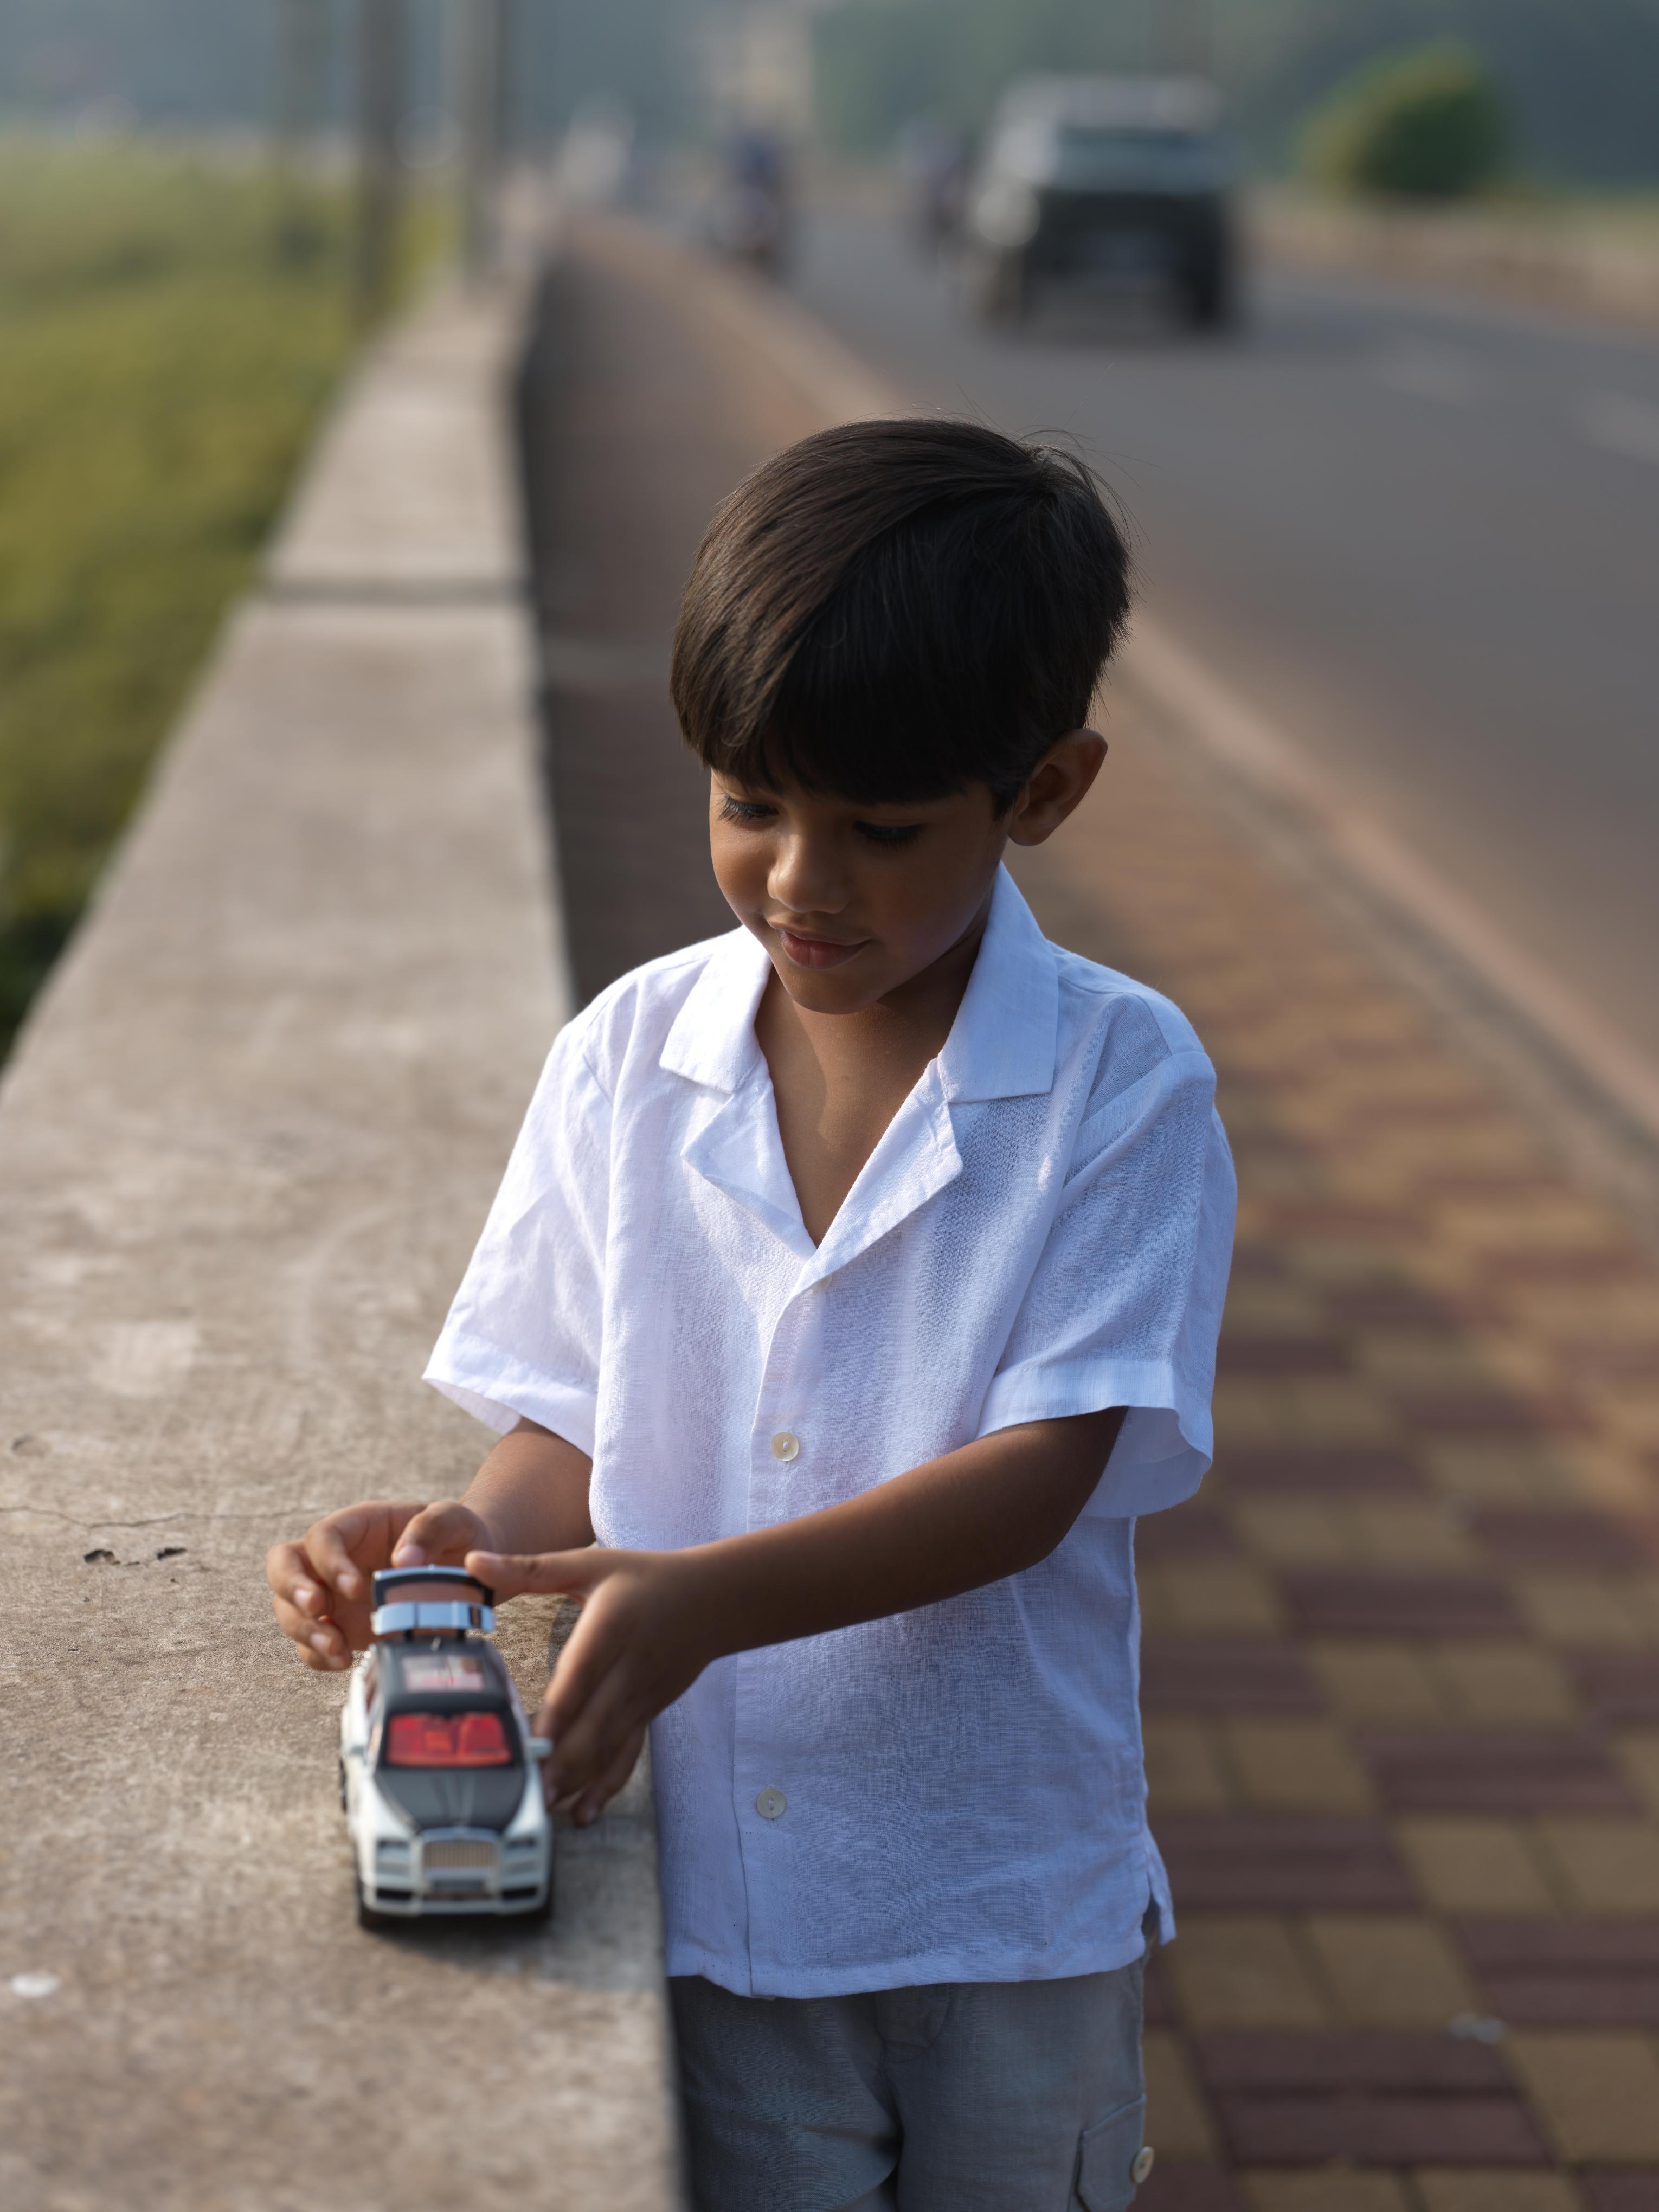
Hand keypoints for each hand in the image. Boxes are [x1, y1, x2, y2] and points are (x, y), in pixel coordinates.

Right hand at [267, 1498, 490, 1669]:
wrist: (469, 1570)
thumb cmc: (457, 1535)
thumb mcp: (454, 1519)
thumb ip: (432, 1529)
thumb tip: (404, 1560)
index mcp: (358, 1525)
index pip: (322, 1537)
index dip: (329, 1562)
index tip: (356, 1588)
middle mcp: (334, 1559)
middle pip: (283, 1566)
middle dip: (291, 1590)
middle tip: (317, 1610)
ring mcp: (332, 1595)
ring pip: (288, 1609)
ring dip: (304, 1630)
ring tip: (338, 1649)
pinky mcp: (339, 1627)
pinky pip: (308, 1643)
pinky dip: (316, 1655)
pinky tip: (342, 1661)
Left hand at [467, 1545, 717, 1824]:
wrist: (713, 1598)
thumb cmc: (644, 1577)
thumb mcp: (588, 1563)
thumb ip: (529, 1568)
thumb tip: (473, 1561)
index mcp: (609, 1629)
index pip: (580, 1678)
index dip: (556, 1715)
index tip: (531, 1744)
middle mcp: (628, 1669)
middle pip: (593, 1725)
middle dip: (561, 1763)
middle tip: (526, 1794)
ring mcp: (642, 1697)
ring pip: (609, 1747)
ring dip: (577, 1781)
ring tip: (543, 1808)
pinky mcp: (649, 1714)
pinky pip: (628, 1755)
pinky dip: (606, 1786)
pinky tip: (584, 1812)